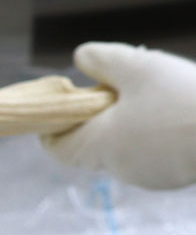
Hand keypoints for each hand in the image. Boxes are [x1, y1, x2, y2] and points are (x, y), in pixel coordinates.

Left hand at [45, 42, 195, 189]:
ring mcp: (146, 176)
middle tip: (118, 86)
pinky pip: (150, 154)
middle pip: (92, 145)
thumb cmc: (183, 98)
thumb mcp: (138, 67)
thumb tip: (80, 57)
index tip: (61, 107)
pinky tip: (173, 110)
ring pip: (123, 148)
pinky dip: (152, 135)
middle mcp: (118, 167)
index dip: (52, 129)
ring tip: (153, 92)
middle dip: (98, 116)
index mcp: (100, 145)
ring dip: (127, 123)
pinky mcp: (170, 176)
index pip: (58, 149)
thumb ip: (103, 61)